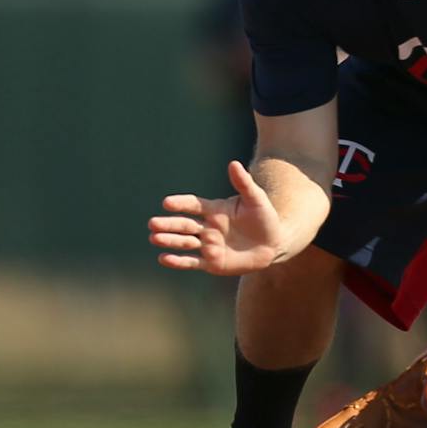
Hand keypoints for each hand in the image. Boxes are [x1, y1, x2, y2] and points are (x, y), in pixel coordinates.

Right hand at [149, 159, 289, 276]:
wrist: (274, 243)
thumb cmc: (265, 217)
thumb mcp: (256, 199)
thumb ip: (244, 183)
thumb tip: (233, 163)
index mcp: (215, 210)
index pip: (194, 205)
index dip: (181, 204)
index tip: (167, 203)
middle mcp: (208, 228)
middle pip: (184, 225)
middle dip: (169, 224)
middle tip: (152, 223)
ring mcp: (209, 246)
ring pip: (185, 243)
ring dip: (169, 241)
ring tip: (154, 238)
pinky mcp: (212, 263)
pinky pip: (192, 262)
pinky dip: (178, 261)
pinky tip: (163, 258)